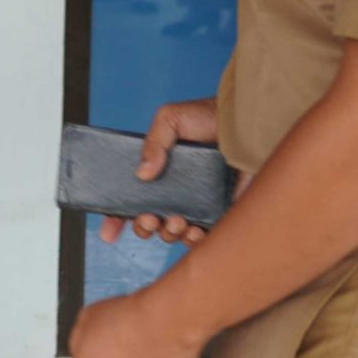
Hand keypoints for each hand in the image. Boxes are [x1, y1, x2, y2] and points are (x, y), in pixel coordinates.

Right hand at [98, 98, 221, 246]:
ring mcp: (199, 204)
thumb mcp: (171, 119)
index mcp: (160, 171)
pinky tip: (194, 230)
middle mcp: (177, 190)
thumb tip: (142, 174)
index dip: (118, 217)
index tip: (109, 232)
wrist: (248, 124)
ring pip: (174, 233)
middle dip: (143, 227)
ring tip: (176, 221)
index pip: (132, 198)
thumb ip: (152, 143)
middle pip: (150, 222)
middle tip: (150, 219)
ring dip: (169, 233)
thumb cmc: (211, 116)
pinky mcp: (221, 213)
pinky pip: (204, 238)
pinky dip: (194, 241)